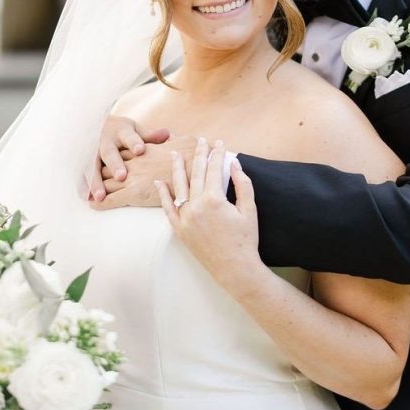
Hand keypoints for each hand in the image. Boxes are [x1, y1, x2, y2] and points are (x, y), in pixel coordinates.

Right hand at [87, 115, 170, 202]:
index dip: (134, 142)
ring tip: (100, 196)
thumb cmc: (123, 132)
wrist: (96, 124)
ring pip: (93, 166)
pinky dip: (84, 186)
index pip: (129, 137)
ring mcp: (92, 151)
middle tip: (122, 176)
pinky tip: (86, 198)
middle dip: (114, 165)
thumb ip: (150, 136)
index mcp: (121, 131)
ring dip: (96, 181)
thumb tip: (168, 134)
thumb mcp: (136, 130)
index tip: (140, 150)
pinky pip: (82, 174)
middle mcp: (105, 141)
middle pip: (109, 153)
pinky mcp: (83, 162)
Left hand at [89, 135, 198, 209]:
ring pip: (105, 180)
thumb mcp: (182, 140)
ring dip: (96, 187)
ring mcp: (132, 176)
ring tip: (87, 193)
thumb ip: (171, 139)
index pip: (121, 152)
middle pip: (108, 164)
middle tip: (91, 179)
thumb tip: (171, 134)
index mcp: (143, 149)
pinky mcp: (133, 192)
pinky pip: (111, 198)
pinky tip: (93, 204)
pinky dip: (100, 202)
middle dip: (99, 171)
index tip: (105, 161)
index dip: (113, 158)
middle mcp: (134, 161)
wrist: (197, 169)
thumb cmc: (194, 155)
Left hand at [156, 139, 260, 287]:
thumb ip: (243, 184)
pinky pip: (168, 209)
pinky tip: (159, 182)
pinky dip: (163, 195)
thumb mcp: (249, 210)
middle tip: (200, 141)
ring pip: (178, 187)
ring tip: (174, 154)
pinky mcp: (179, 230)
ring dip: (177, 169)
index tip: (219, 143)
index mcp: (214, 200)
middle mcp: (196, 206)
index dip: (217, 154)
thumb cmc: (246, 240)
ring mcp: (185, 218)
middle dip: (199, 155)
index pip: (213, 170)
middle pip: (195, 174)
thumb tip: (234, 164)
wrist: (235, 269)